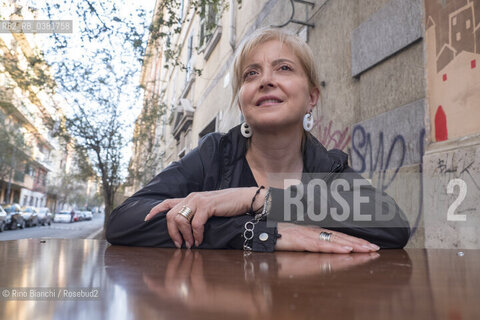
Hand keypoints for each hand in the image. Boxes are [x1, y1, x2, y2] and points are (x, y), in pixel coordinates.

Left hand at [144, 187, 263, 247]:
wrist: (243, 198)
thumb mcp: (207, 208)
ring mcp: (199, 200)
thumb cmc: (226, 205)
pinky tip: (200, 240)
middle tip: (179, 244)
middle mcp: (191, 197)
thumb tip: (185, 229)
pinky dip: (197, 235)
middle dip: (172, 232)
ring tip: (191, 245)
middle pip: (170, 215)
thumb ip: (195, 213)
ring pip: (181, 220)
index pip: (167, 202)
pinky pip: (196, 224)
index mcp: (189, 198)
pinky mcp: (207, 206)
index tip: (146, 218)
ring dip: (185, 236)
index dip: (155, 210)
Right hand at [275, 222, 379, 252]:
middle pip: (341, 237)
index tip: (369, 245)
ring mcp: (308, 235)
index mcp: (315, 231)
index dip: (354, 240)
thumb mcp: (298, 236)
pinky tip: (345, 249)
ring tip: (366, 249)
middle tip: (375, 248)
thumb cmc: (279, 233)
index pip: (339, 236)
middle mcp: (315, 232)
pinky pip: (321, 245)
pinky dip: (334, 247)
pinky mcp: (301, 240)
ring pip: (335, 240)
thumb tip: (323, 243)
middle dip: (359, 243)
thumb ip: (311, 239)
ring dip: (352, 245)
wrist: (263, 227)